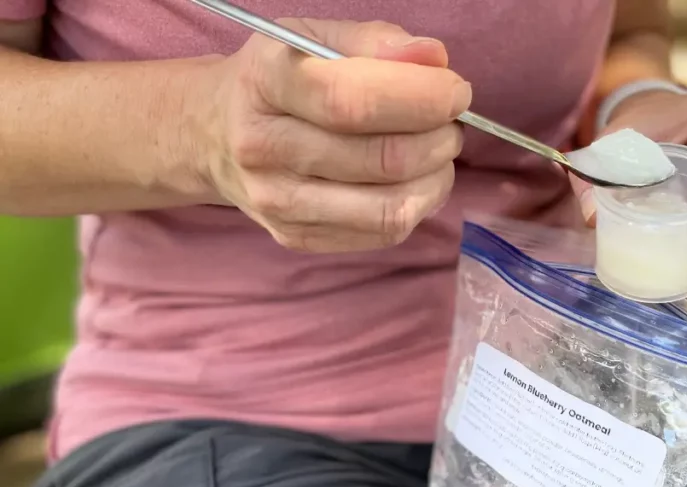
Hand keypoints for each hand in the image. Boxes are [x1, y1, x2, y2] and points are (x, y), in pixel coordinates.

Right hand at [193, 19, 470, 251]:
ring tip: (438, 151)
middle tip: (450, 122)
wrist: (216, 134)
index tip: (457, 91)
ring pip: (390, 208)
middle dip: (439, 139)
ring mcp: (278, 201)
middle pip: (381, 159)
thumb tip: (433, 58)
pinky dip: (418, 204)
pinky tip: (415, 179)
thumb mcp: (315, 37)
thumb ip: (377, 42)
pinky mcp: (297, 237)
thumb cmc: (281, 77)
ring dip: (437, 178)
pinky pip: (383, 232)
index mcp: (265, 82)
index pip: (353, 100)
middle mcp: (263, 147)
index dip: (420, 98)